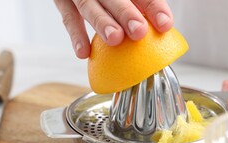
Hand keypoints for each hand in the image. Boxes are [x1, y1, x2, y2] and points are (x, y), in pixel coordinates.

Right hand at [54, 0, 172, 58]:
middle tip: (138, 32)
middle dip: (126, 13)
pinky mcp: (62, 0)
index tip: (165, 25)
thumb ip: (139, 9)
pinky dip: (76, 35)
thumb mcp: (126, 0)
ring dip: (102, 22)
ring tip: (115, 39)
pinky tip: (84, 53)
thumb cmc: (110, 0)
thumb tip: (160, 33)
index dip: (153, 6)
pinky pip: (68, 18)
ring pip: (89, 5)